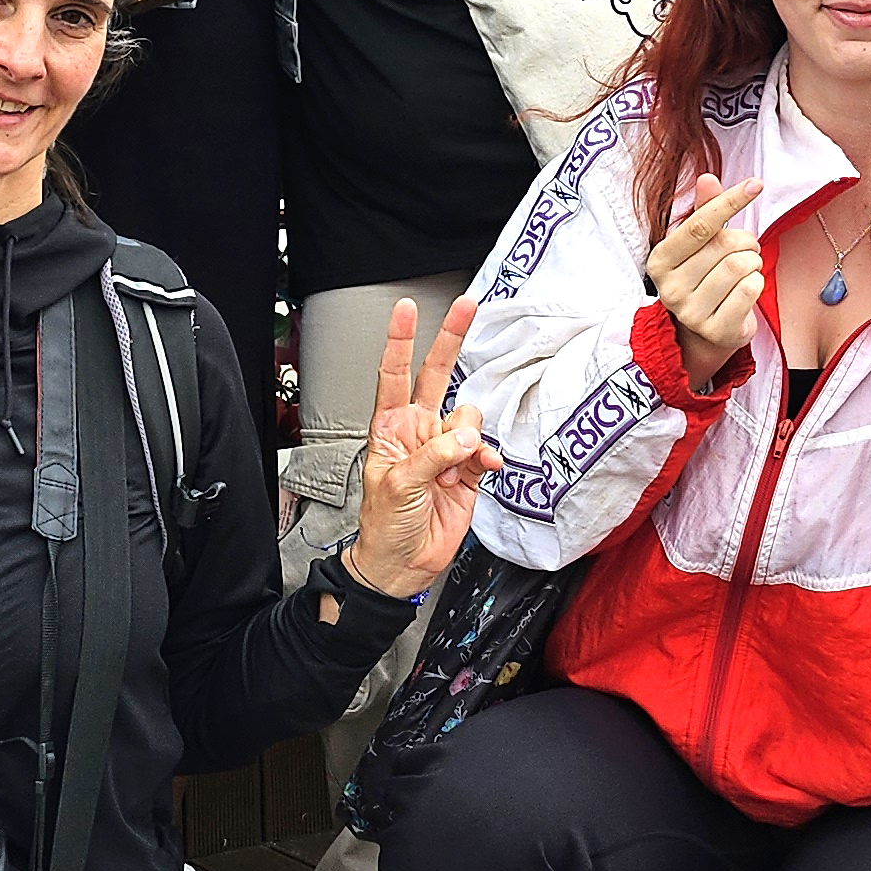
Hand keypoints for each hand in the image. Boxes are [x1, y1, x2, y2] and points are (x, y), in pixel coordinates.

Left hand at [344, 297, 499, 597]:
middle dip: (450, 340)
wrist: (404, 564)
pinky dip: (485, 458)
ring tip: (449, 472)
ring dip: (466, 440)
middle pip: (436, 375)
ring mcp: (445, 448)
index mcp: (391, 428)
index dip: (400, 340)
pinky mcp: (467, 470)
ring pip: (468, 418)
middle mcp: (419, 431)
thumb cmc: (385, 525)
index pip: (394, 374)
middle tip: (466, 307)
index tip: (406, 309)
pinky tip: (480, 469)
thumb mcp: (399, 485)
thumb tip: (465, 436)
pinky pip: (484, 449)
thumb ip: (434, 455)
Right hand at [646, 173, 764, 387]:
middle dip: (746, 243)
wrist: (704, 332)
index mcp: (660, 260)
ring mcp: (690, 312)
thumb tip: (707, 177)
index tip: (755, 184)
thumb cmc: (703, 279)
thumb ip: (705, 211)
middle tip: (746, 250)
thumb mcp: (699, 244)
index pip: (700, 224)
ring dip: (753, 263)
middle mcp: (669, 287)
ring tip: (747, 269)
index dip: (730, 201)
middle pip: (725, 246)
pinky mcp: (715, 330)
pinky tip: (748, 288)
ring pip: (739, 267)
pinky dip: (757, 283)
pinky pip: (749, 291)